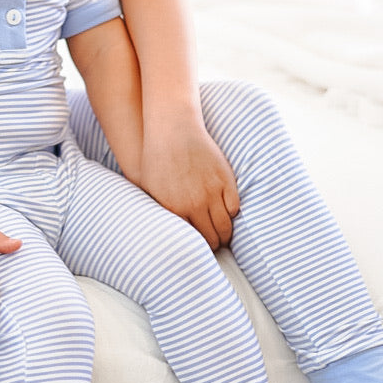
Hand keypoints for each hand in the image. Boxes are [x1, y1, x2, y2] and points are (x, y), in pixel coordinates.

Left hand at [138, 120, 239, 249]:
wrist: (172, 131)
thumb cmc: (155, 159)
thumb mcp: (148, 188)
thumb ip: (159, 211)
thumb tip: (165, 231)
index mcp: (174, 209)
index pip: (191, 240)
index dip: (197, 248)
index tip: (199, 251)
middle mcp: (194, 204)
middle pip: (211, 237)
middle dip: (214, 245)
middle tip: (215, 248)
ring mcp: (212, 192)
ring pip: (225, 226)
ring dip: (225, 234)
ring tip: (223, 237)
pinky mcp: (225, 180)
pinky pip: (234, 207)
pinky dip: (232, 214)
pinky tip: (227, 216)